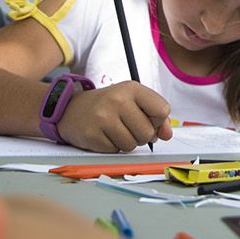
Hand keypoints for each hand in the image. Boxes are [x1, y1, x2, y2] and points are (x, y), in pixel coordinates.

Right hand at [59, 82, 173, 152]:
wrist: (72, 110)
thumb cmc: (108, 106)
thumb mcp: (132, 101)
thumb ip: (155, 115)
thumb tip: (167, 134)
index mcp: (132, 88)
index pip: (162, 110)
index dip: (158, 121)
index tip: (149, 121)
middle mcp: (118, 100)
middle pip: (147, 132)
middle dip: (142, 136)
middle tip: (130, 128)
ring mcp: (103, 118)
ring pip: (132, 145)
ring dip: (127, 143)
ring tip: (116, 131)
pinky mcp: (92, 135)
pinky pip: (115, 150)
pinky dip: (113, 147)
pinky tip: (105, 135)